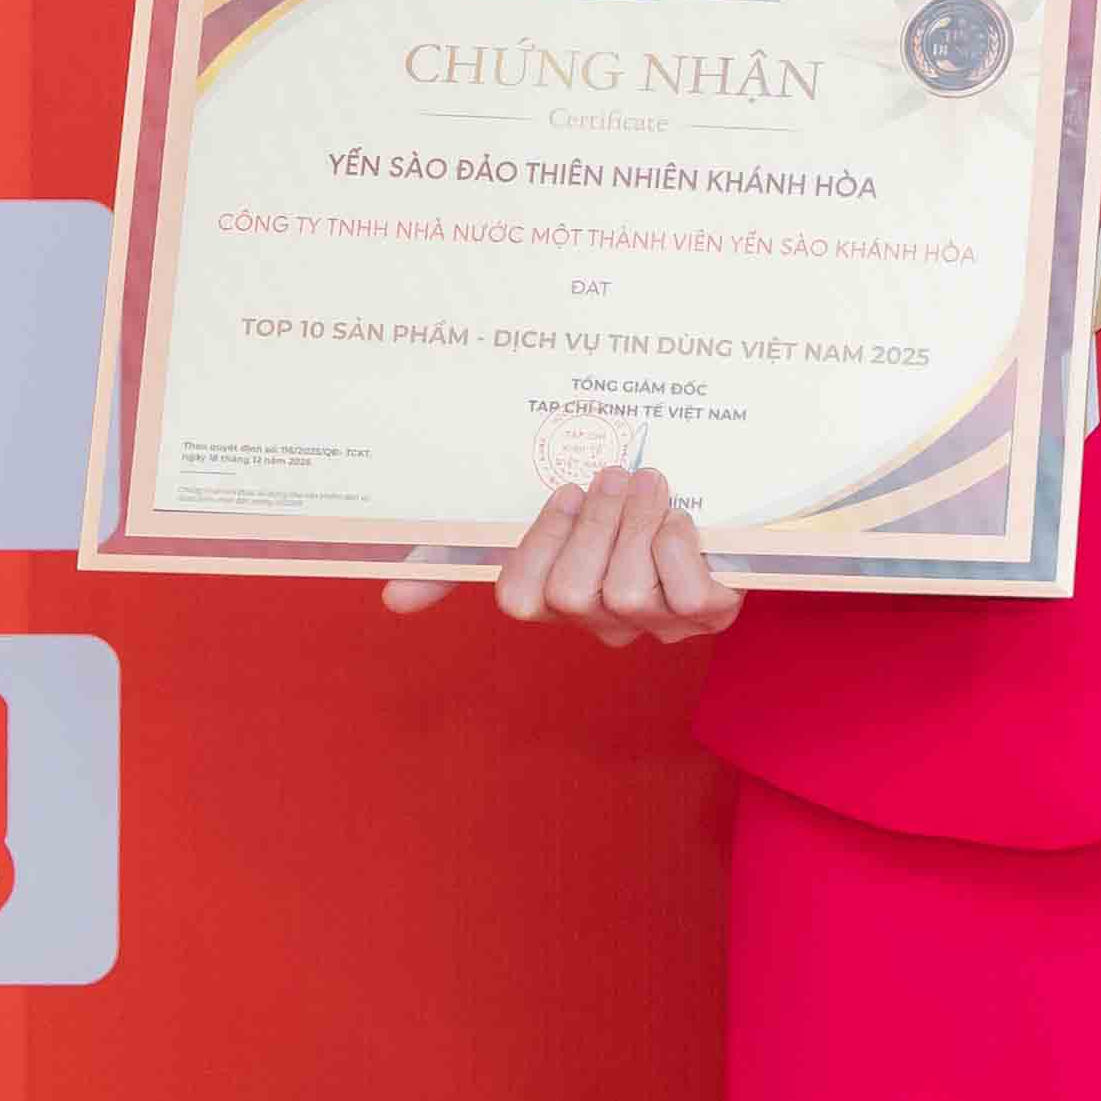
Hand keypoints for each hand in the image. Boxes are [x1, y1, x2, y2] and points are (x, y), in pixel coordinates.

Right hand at [378, 462, 734, 643]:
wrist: (710, 508)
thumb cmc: (617, 512)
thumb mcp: (544, 515)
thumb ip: (465, 554)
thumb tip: (390, 597)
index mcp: (556, 598)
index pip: (518, 597)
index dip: (541, 541)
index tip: (566, 490)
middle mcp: (600, 623)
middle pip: (572, 594)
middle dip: (596, 524)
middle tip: (616, 476)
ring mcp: (655, 625)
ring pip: (627, 593)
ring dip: (640, 523)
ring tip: (652, 486)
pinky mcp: (708, 614)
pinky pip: (687, 595)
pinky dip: (684, 547)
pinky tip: (684, 523)